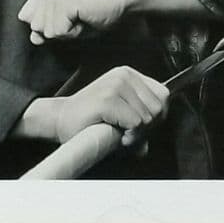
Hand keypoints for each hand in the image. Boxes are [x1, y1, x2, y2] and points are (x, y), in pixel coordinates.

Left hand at [17, 0, 129, 45]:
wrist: (119, 3)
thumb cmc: (93, 15)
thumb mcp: (63, 25)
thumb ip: (45, 30)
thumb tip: (34, 37)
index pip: (26, 19)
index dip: (48, 26)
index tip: (68, 17)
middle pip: (36, 27)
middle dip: (58, 30)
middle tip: (76, 18)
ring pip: (47, 32)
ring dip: (67, 32)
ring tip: (81, 18)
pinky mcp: (66, 1)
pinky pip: (59, 32)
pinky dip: (73, 33)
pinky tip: (84, 20)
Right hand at [54, 66, 169, 145]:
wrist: (60, 120)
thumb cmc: (89, 120)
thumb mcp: (120, 118)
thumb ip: (139, 128)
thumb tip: (147, 147)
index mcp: (129, 75)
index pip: (163, 94)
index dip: (157, 116)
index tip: (139, 127)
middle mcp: (124, 75)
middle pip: (159, 107)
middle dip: (148, 126)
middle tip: (128, 133)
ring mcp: (115, 85)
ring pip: (148, 117)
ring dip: (136, 133)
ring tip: (118, 132)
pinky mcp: (108, 99)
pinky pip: (135, 124)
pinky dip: (128, 136)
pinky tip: (113, 132)